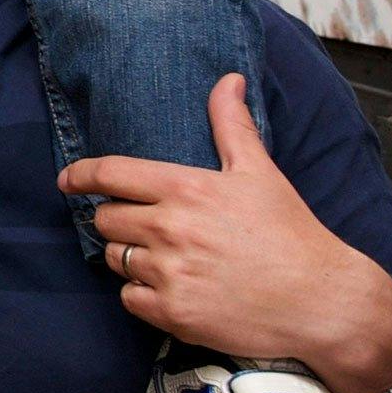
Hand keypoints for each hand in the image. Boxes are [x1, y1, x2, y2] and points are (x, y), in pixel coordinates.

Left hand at [63, 75, 391, 392]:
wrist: (324, 303)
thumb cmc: (292, 235)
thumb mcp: (260, 173)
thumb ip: (232, 126)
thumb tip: (227, 79)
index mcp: (186, 189)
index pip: (109, 174)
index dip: (80, 175)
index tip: (67, 181)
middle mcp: (171, 229)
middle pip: (105, 219)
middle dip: (118, 220)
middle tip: (148, 227)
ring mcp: (169, 273)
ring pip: (114, 259)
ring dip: (130, 257)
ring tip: (169, 258)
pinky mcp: (173, 313)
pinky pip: (129, 298)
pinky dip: (142, 294)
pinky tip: (174, 289)